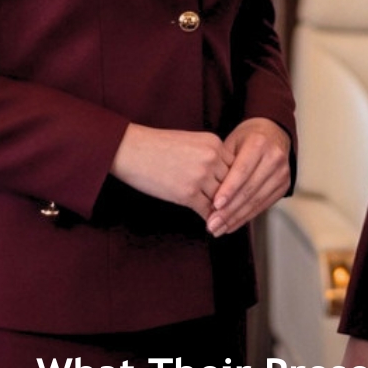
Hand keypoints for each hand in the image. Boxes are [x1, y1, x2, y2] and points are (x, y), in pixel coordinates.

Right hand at [111, 123, 234, 220]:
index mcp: (214, 143)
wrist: (131, 149)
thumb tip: (222, 177)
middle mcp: (211, 158)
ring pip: (222, 200)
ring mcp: (200, 176)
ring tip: (224, 221)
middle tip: (235, 212)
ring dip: (222, 212)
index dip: (236, 183)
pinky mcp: (188, 193)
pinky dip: (210, 220)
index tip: (236, 195)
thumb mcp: (191, 142)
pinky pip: (207, 211)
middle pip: (233, 184)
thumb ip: (209, 156)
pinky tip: (210, 225)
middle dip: (231, 199)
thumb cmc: (157, 146)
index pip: (236, 167)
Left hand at [206, 118, 291, 236]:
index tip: (214, 204)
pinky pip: (263, 205)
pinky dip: (246, 217)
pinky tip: (231, 225)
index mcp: (259, 143)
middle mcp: (274, 158)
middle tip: (212, 224)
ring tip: (218, 228)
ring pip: (256, 200)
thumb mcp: (232, 142)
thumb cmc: (246, 139)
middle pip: (250, 189)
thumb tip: (207, 191)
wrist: (272, 134)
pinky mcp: (284, 186)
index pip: (242, 170)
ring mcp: (282, 173)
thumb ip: (222, 164)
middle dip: (229, 210)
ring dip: (236, 218)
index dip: (229, 189)